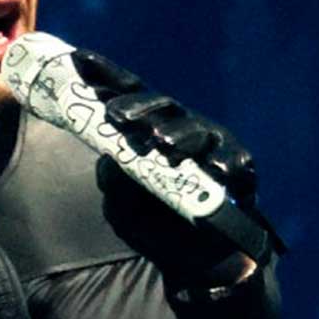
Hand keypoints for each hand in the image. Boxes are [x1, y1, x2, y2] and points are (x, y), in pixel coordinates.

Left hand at [70, 50, 276, 288]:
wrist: (198, 259)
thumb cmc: (156, 222)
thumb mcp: (123, 206)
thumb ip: (113, 183)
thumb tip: (110, 160)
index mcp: (148, 128)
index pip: (126, 95)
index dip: (104, 75)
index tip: (78, 58)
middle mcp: (179, 128)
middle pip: (160, 106)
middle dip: (137, 107)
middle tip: (116, 116)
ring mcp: (211, 144)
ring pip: (195, 131)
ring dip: (178, 134)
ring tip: (162, 143)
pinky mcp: (240, 167)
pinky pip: (234, 160)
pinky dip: (225, 163)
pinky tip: (215, 169)